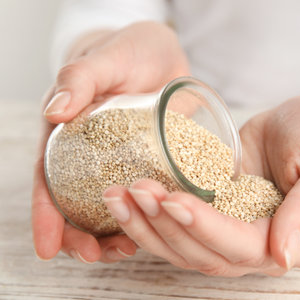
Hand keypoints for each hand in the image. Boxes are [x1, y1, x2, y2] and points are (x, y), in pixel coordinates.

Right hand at [32, 21, 188, 262]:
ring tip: (127, 252)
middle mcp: (95, 156)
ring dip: (116, 234)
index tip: (47, 248)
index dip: (46, 215)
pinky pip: (151, 194)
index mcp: (71, 137)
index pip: (50, 179)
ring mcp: (126, 162)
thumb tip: (53, 112)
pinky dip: (151, 215)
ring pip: (115, 206)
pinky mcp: (156, 162)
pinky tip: (159, 229)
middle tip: (94, 256)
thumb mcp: (104, 60)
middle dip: (80, 235)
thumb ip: (79, 78)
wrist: (162, 52)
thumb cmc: (127, 52)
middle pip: (79, 203)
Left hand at [102, 96, 299, 274]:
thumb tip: (283, 256)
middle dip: (166, 226)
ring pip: (185, 248)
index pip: (244, 246)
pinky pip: (179, 229)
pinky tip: (125, 200)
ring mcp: (236, 235)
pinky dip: (150, 218)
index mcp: (297, 242)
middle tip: (134, 191)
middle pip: (206, 253)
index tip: (174, 199)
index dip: (207, 228)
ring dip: (148, 227)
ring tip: (118, 196)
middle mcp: (263, 248)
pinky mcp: (216, 216)